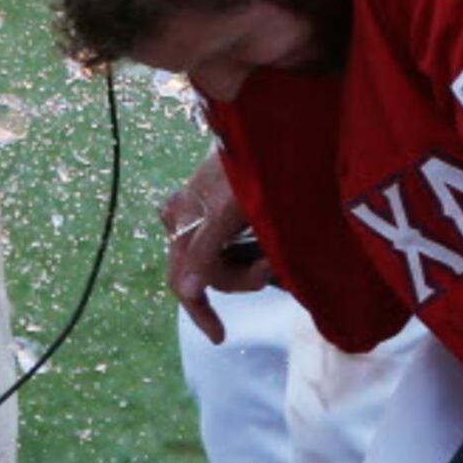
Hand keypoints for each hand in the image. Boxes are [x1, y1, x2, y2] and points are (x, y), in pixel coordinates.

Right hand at [161, 153, 269, 339]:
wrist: (280, 125)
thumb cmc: (255, 164)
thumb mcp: (229, 209)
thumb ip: (205, 249)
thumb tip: (186, 290)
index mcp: (181, 217)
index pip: (182, 280)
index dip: (199, 311)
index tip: (220, 336)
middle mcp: (189, 217)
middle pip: (207, 274)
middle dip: (239, 279)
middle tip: (270, 266)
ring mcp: (208, 213)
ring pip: (223, 262)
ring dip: (249, 266)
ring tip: (274, 252)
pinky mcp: (227, 209)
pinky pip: (233, 246)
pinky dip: (250, 255)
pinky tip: (267, 249)